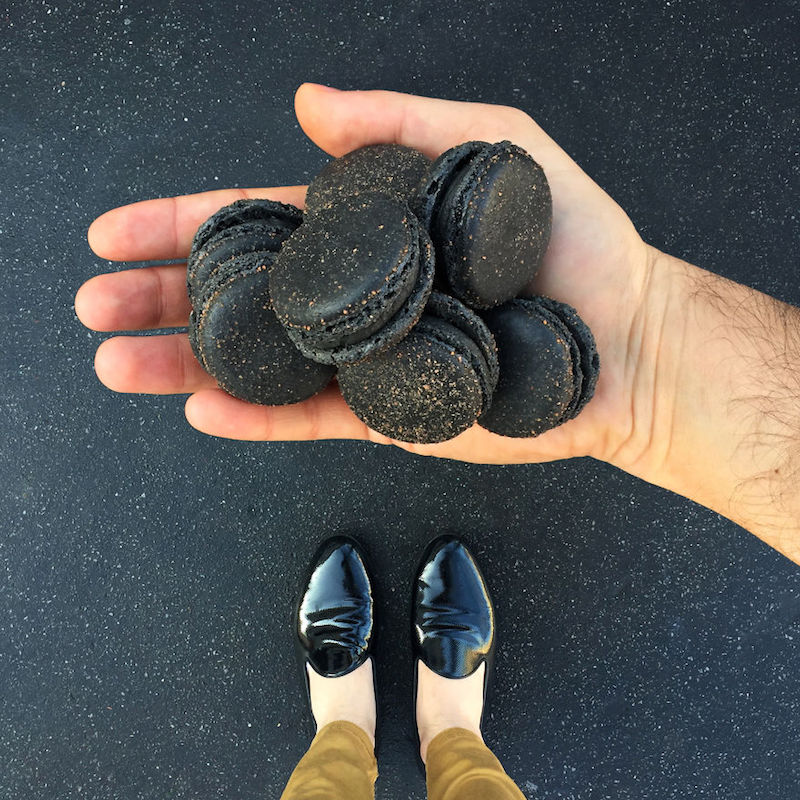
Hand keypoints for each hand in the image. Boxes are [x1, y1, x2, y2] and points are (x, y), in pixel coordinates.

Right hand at [75, 83, 652, 467]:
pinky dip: (256, 416)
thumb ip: (400, 124)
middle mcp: (360, 299)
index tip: (120, 229)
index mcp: (371, 235)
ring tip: (117, 362)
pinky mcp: (392, 414)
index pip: (259, 223)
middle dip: (161, 295)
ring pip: (262, 363)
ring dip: (185, 362)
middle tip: (94, 301)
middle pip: (241, 295)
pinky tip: (203, 409)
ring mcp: (369, 360)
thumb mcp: (495, 148)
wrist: (630, 341)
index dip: (184, 223)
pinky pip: (311, 418)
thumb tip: (307, 104)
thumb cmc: (581, 244)